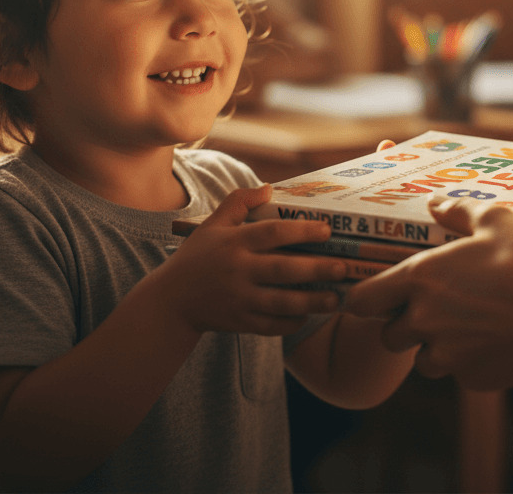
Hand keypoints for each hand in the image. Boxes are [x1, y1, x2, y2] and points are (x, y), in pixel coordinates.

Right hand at [157, 185, 347, 335]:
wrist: (170, 302)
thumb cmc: (197, 257)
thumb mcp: (212, 224)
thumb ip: (239, 202)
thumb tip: (269, 187)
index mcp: (234, 242)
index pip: (271, 233)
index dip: (300, 230)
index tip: (327, 230)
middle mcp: (238, 271)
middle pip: (282, 270)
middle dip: (315, 269)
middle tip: (342, 267)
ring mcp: (239, 299)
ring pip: (281, 303)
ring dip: (311, 302)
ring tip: (336, 299)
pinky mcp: (240, 322)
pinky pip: (271, 325)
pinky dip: (291, 322)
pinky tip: (308, 314)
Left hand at [344, 195, 512, 389]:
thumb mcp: (497, 220)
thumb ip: (459, 210)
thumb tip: (436, 203)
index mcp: (420, 279)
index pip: (361, 301)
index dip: (367, 299)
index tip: (380, 295)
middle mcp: (424, 321)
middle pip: (389, 335)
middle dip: (405, 325)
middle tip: (436, 307)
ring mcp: (447, 355)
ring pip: (423, 359)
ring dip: (434, 347)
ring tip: (468, 324)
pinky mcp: (471, 380)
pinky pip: (457, 373)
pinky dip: (468, 361)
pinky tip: (494, 340)